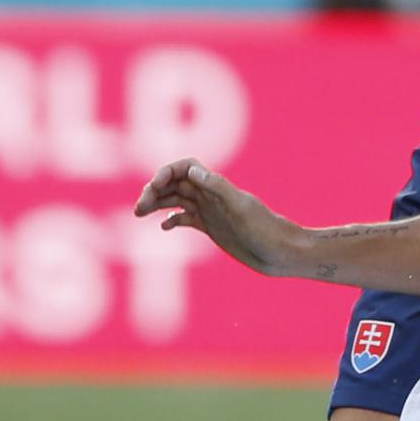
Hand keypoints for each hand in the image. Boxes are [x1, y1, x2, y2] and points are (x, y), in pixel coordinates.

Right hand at [134, 157, 292, 273]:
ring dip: (156, 203)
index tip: (153, 188)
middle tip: (139, 208)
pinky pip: (185, 218)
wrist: (281, 253)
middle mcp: (211, 196)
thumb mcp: (241, 209)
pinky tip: (163, 227)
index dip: (166, 172)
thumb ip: (218, 187)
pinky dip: (171, 220)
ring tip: (138, 213)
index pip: (185, 167)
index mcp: (216, 187)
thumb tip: (192, 170)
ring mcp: (210, 212)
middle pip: (175, 184)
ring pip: (175, 200)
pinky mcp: (211, 228)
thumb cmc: (266, 231)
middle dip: (154, 190)